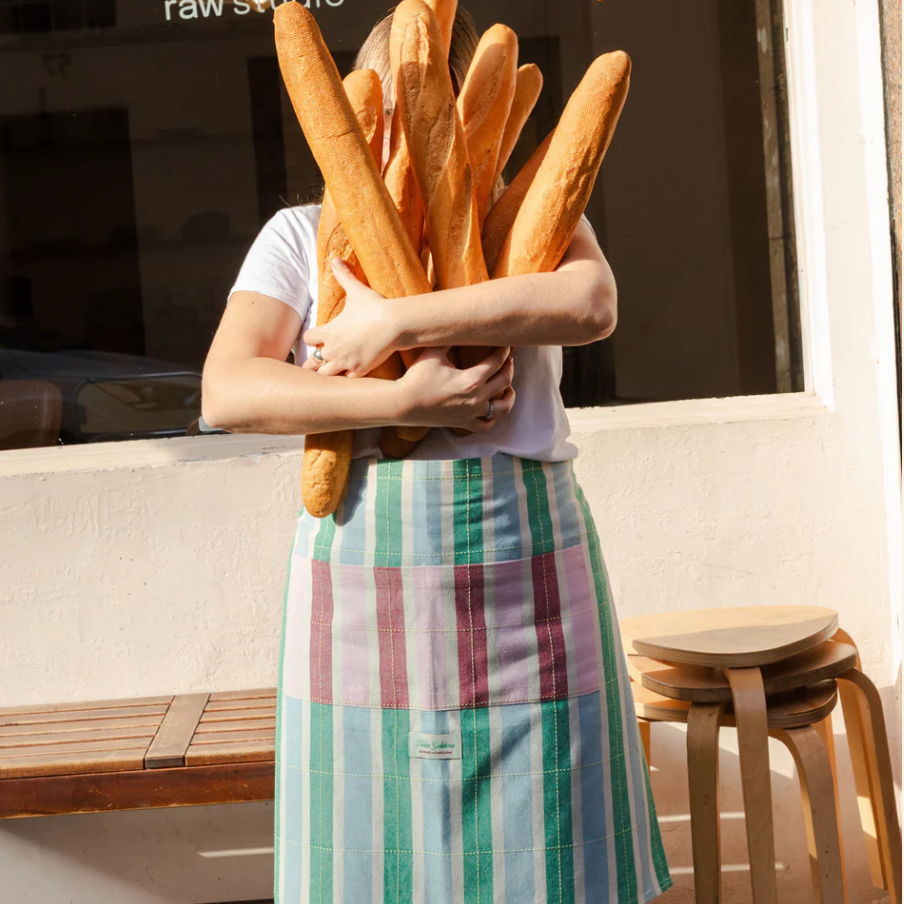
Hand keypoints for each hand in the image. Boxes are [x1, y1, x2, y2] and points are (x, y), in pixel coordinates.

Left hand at [303, 260, 398, 376]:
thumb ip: (344, 276)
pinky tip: (347, 378)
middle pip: (313, 362)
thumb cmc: (375, 307)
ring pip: (326, 375)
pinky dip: (345, 380)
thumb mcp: (357, 290)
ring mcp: (346, 362)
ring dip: (326, 374)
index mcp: (329, 331)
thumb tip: (335, 259)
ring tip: (325, 376)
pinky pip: (346, 381)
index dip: (311, 338)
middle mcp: (333, 349)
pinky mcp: (360, 370)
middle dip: (313, 362)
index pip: (308, 339)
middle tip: (314, 364)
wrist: (394, 324)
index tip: (317, 339)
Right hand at [396, 346, 515, 432]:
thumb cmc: (416, 378)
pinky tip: (490, 410)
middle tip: (507, 360)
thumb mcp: (434, 353)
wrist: (402, 405)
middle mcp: (476, 398)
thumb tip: (460, 327)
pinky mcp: (463, 423)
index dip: (504, 351)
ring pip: (502, 408)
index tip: (505, 345)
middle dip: (509, 367)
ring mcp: (471, 413)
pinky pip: (485, 425)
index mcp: (471, 379)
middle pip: (504, 381)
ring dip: (509, 396)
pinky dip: (491, 418)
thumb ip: (450, 340)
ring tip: (508, 388)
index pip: (497, 362)